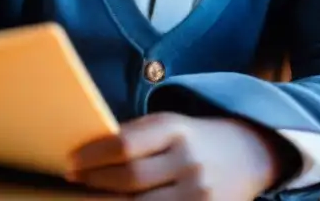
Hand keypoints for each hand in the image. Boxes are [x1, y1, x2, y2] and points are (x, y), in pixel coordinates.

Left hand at [67, 113, 287, 199]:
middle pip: (130, 178)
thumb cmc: (194, 139)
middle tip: (74, 181)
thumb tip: (86, 157)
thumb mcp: (170, 126)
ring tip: (92, 197)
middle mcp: (190, 160)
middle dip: (95, 182)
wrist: (249, 153)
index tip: (71, 163)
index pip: (124, 144)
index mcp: (177, 129)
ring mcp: (200, 192)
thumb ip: (135, 138)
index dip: (92, 157)